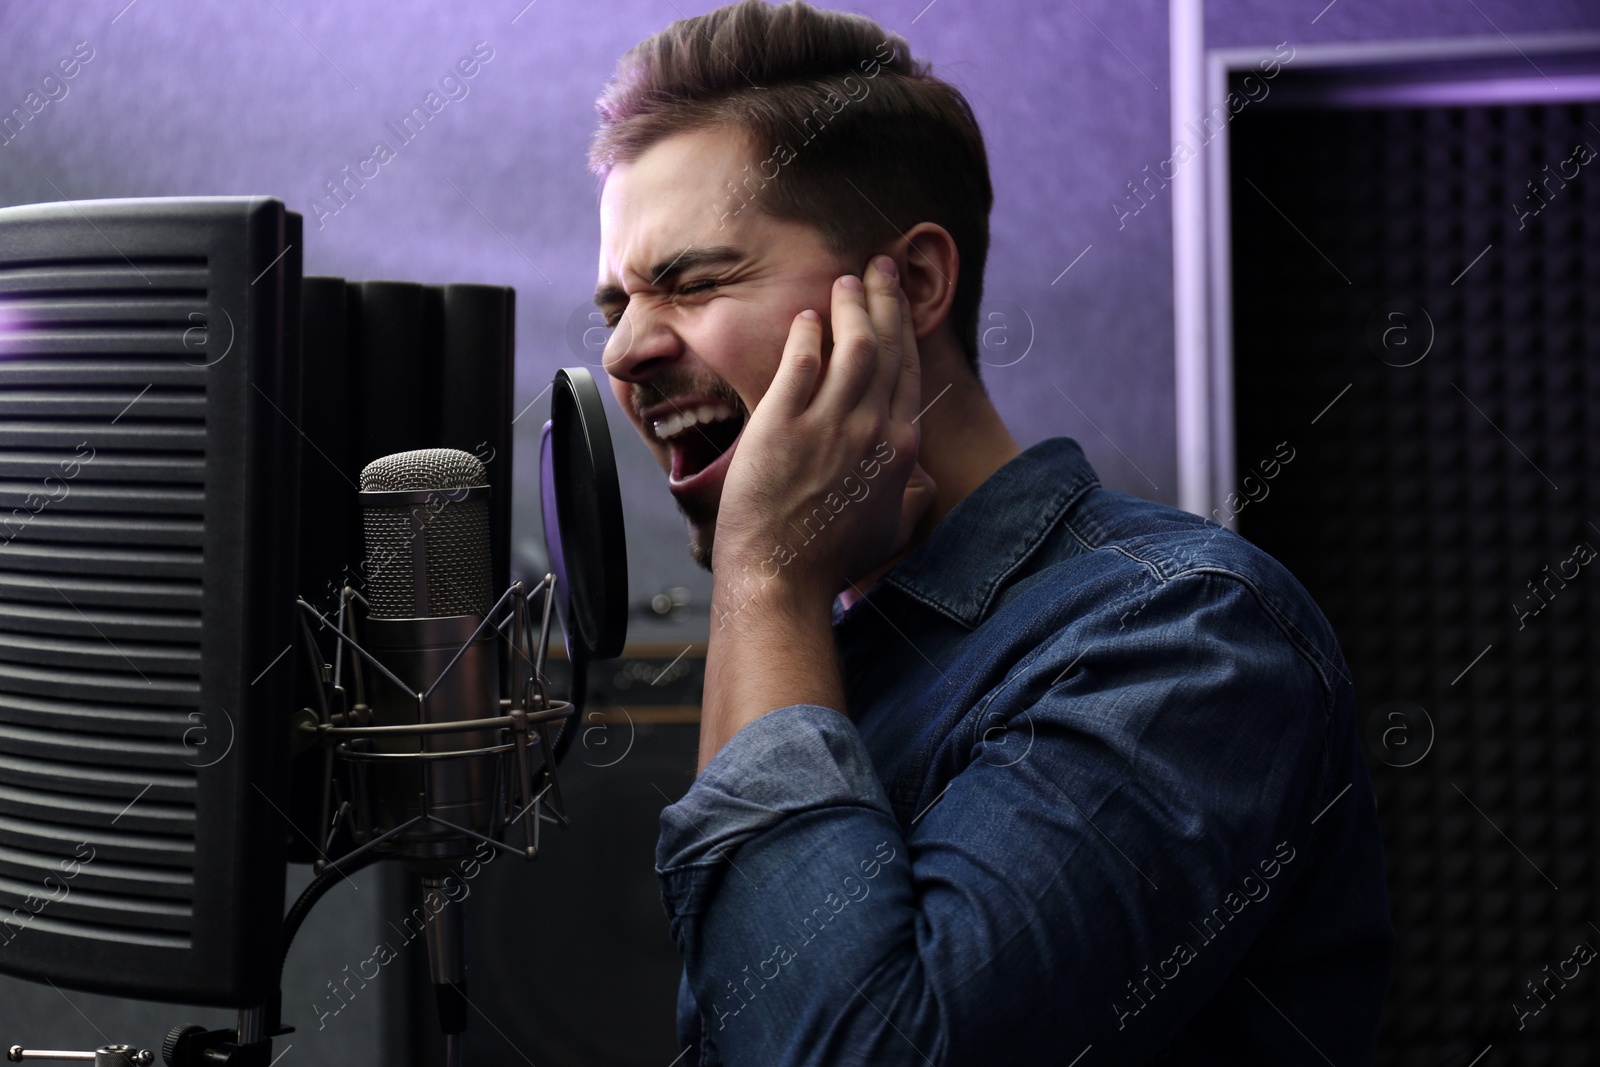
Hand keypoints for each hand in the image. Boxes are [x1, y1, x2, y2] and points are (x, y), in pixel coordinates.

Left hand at [712, 254, 930, 606]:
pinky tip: (807, 318)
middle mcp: (872, 430)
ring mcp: (829, 425)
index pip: (908, 372)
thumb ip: (910, 500)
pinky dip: (809, 335)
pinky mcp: (784, 425)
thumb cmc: (832, 562)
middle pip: (887, 348)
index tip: (898, 300)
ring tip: (845, 281)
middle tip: (878, 266)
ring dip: (852, 307)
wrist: (782, 578)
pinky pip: (802, 364)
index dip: (905, 328)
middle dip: (885, 300)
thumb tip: (922, 485)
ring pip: (854, 346)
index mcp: (899, 450)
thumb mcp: (889, 533)